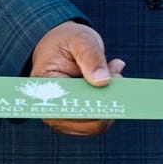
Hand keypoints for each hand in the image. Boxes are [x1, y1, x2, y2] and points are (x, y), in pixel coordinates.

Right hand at [29, 21, 124, 136]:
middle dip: (107, 99)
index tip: (108, 88)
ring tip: (114, 69)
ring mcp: (66, 116)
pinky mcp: (80, 117)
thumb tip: (103, 82)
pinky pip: (102, 118)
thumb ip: (91, 58)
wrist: (62, 44)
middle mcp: (53, 108)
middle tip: (117, 73)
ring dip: (112, 98)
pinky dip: (113, 98)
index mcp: (45, 89)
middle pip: (86, 122)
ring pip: (98, 123)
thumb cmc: (67, 41)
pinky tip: (113, 74)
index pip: (68, 108)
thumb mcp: (80, 40)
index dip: (90, 105)